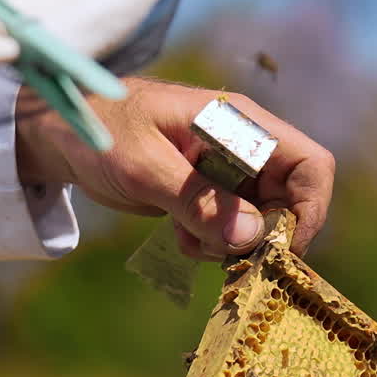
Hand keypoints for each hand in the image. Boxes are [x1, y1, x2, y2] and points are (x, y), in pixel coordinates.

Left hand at [16, 77, 334, 260]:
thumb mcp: (144, 167)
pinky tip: (179, 237)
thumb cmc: (101, 131)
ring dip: (233, 245)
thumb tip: (251, 235)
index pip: (311, 164)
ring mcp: (228, 173)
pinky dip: (212, 245)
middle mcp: (244, 147)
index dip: (309, 209)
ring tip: (188, 239)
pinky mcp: (209, 195)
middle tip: (219, 253)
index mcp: (240, 124)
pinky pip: (231, 231)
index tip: (279, 248)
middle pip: (291, 201)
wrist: (65, 134)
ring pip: (261, 223)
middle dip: (263, 237)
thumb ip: (197, 200)